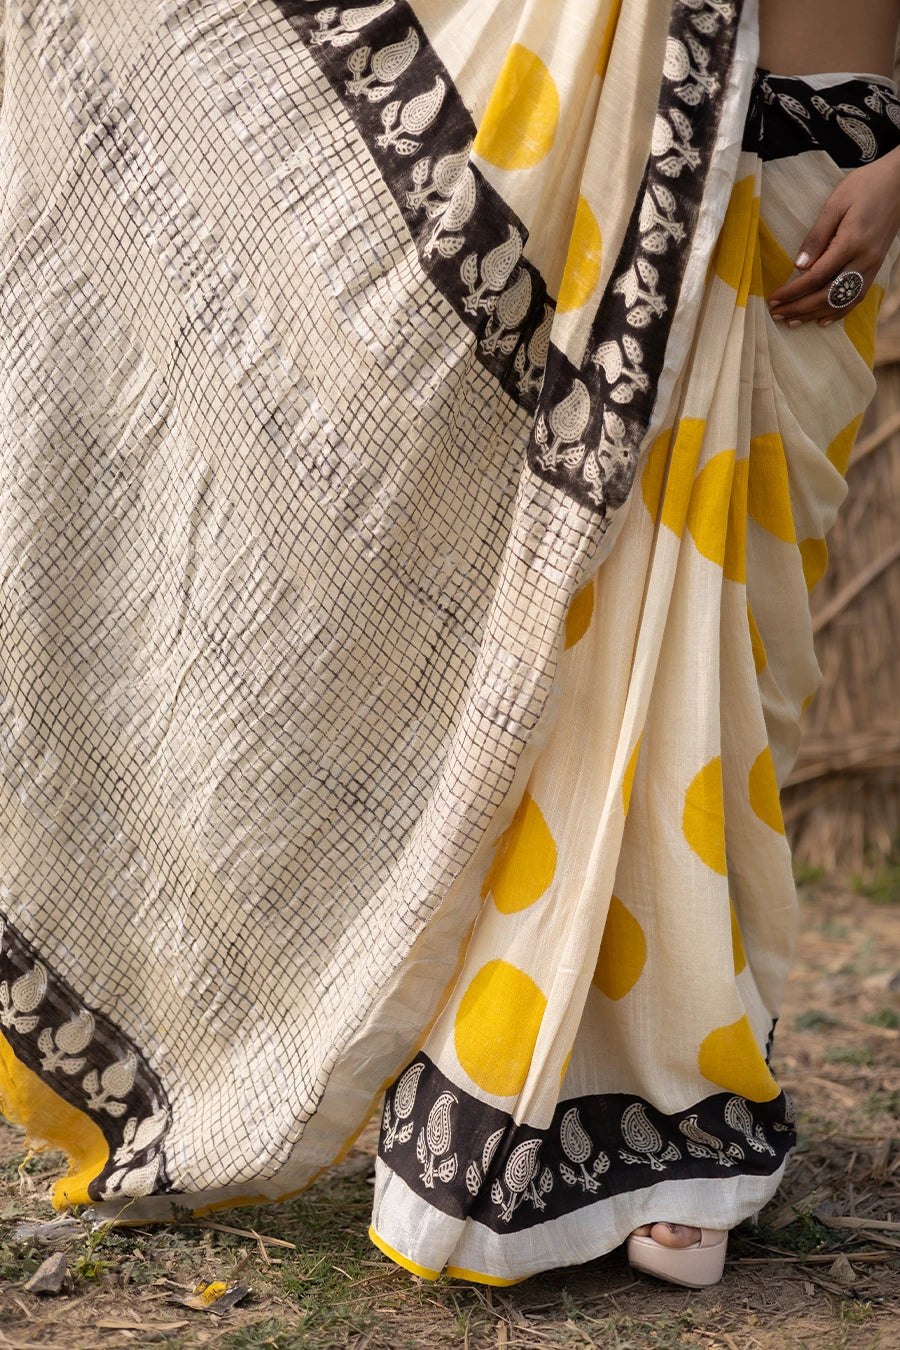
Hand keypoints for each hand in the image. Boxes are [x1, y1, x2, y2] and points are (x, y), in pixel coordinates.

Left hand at [767, 144, 899, 326]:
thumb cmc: (865, 186)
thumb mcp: (835, 203)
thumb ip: (817, 236)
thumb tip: (799, 265)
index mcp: (851, 242)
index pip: (816, 276)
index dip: (792, 291)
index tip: (773, 299)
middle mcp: (864, 260)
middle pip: (827, 295)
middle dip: (799, 308)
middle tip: (776, 314)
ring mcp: (872, 266)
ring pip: (841, 302)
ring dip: (815, 314)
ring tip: (792, 321)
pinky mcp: (875, 268)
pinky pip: (856, 298)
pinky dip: (838, 312)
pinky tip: (821, 320)